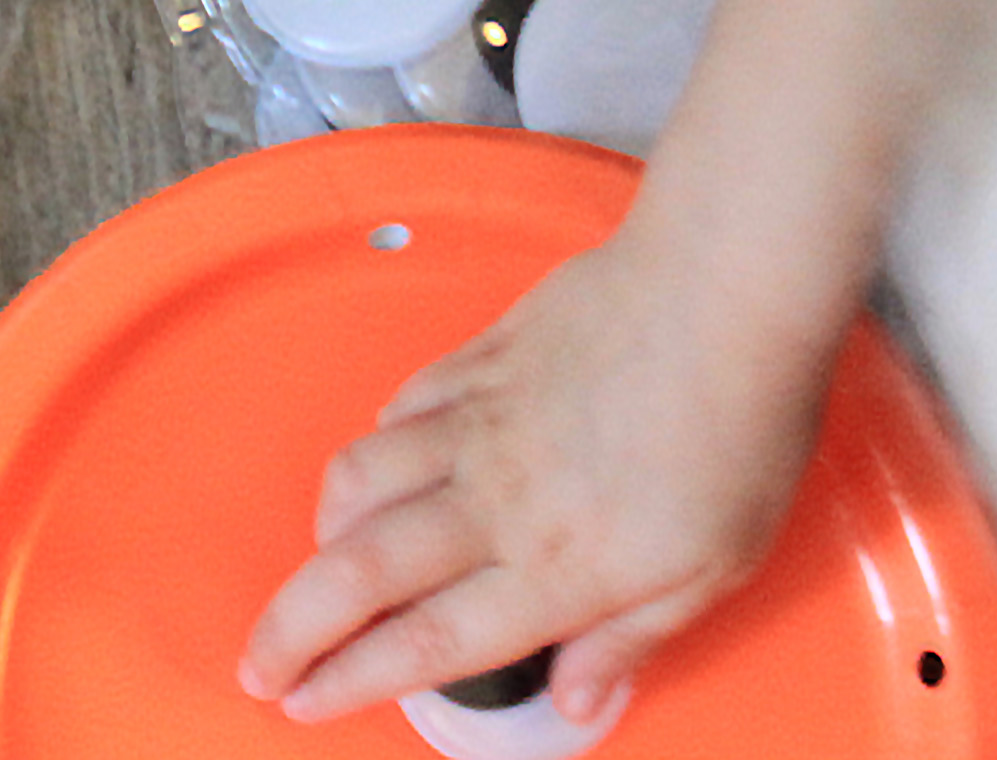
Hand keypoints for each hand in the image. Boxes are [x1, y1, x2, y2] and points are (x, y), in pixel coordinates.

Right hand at [234, 222, 835, 727]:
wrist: (722, 295)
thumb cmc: (739, 430)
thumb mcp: (715, 568)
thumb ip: (632, 639)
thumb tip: (575, 701)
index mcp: (557, 566)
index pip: (426, 640)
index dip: (350, 677)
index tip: (302, 700)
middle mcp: (497, 500)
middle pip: (360, 569)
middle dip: (291, 625)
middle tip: (258, 660)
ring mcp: (478, 421)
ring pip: (360, 479)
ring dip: (322, 531)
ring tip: (319, 561)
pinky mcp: (479, 358)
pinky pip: (400, 408)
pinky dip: (374, 445)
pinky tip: (380, 460)